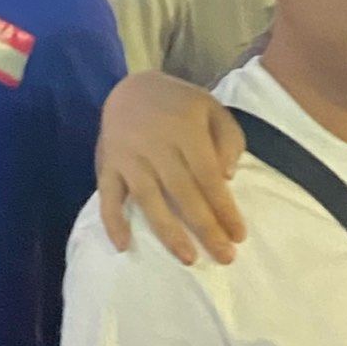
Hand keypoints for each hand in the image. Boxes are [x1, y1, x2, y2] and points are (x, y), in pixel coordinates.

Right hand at [97, 73, 247, 265]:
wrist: (131, 87)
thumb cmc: (179, 105)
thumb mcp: (212, 108)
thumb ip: (228, 139)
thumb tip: (227, 176)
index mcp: (184, 129)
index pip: (208, 175)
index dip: (224, 207)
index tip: (239, 236)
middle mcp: (154, 144)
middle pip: (182, 192)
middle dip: (205, 227)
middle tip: (225, 257)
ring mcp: (127, 155)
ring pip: (148, 198)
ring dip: (168, 231)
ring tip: (188, 258)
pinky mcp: (107, 164)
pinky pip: (107, 195)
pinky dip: (113, 221)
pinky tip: (124, 246)